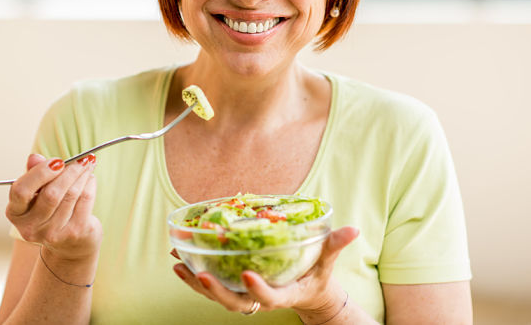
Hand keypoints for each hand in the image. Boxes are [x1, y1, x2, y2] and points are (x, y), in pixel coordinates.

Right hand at [6, 154, 101, 261]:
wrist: (70, 245)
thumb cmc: (50, 209)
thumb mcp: (37, 192)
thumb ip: (34, 174)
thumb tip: (34, 158)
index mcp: (15, 213)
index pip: (21, 191)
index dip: (40, 173)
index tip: (57, 161)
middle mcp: (31, 227)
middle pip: (51, 193)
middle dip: (69, 172)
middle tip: (81, 158)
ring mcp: (53, 233)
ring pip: (71, 195)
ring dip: (82, 175)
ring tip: (88, 163)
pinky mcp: (74, 233)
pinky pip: (85, 200)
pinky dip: (90, 185)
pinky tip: (90, 178)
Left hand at [172, 226, 358, 318]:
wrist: (305, 291)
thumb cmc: (316, 275)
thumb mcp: (326, 262)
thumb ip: (334, 246)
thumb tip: (353, 229)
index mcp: (284, 293)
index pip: (270, 296)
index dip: (258, 288)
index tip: (246, 274)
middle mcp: (261, 298)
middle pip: (236, 301)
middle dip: (216, 290)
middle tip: (201, 274)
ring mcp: (245, 295)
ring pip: (217, 295)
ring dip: (195, 281)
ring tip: (178, 263)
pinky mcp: (234, 288)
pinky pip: (211, 285)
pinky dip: (193, 275)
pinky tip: (178, 260)